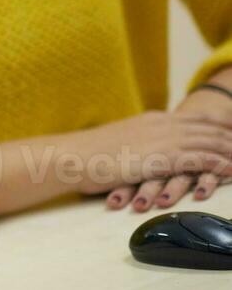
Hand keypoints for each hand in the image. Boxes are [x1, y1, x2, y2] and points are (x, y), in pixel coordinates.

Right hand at [58, 111, 231, 211]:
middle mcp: (162, 125)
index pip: (195, 120)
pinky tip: (231, 170)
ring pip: (210, 142)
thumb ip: (138, 142)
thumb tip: (143, 151)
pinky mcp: (162, 158)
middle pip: (209, 129)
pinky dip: (219, 164)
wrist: (73, 157)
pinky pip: (201, 159)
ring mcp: (164, 140)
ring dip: (230, 150)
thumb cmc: (88, 154)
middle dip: (231, 137)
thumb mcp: (119, 142)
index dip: (218, 127)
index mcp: (152, 119)